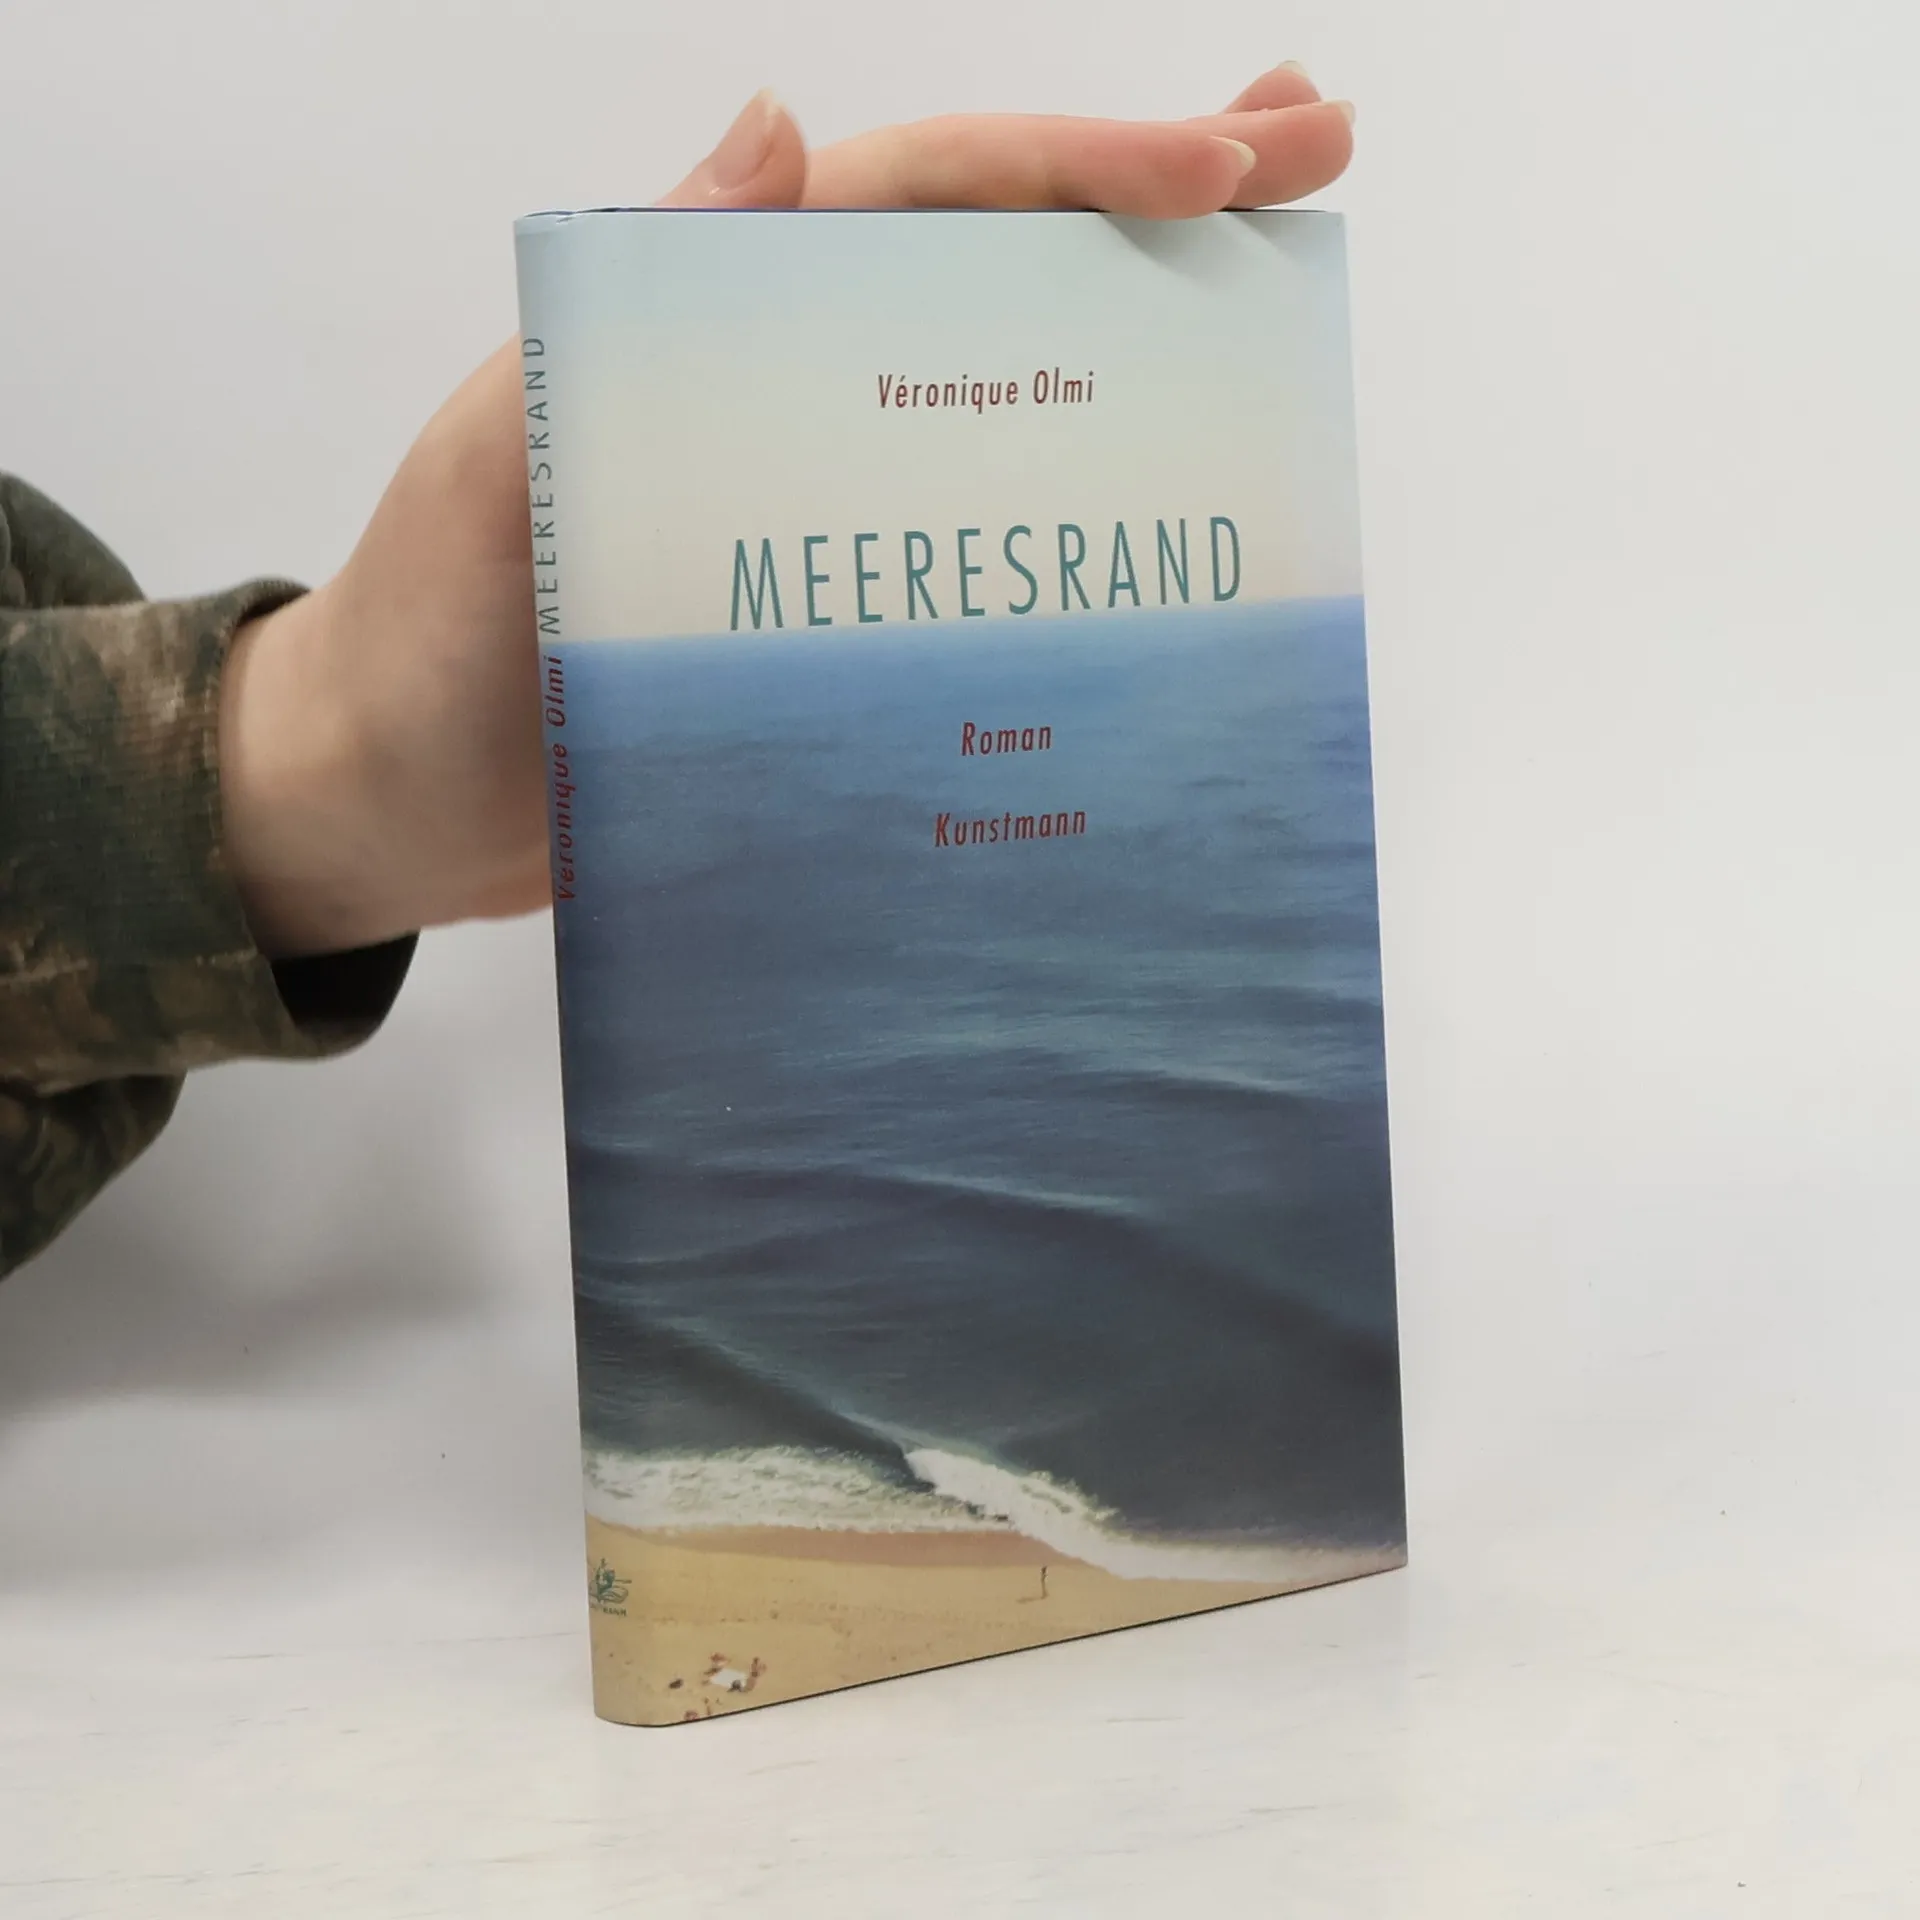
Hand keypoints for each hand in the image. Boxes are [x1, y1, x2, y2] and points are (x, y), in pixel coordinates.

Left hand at [219, 66, 1355, 957]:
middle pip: (999, 269)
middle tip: (1319, 151)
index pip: (927, 198)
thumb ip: (634, 307)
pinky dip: (1080, 514)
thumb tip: (776, 132)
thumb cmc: (426, 634)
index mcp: (724, 322)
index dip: (1082, 165)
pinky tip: (1175, 514)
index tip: (1229, 154)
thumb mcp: (504, 453)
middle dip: (1163, 197)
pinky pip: (981, 543)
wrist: (397, 810)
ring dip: (1145, 344)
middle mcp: (797, 393)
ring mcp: (832, 503)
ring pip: (1010, 398)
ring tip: (1282, 297)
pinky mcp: (845, 615)